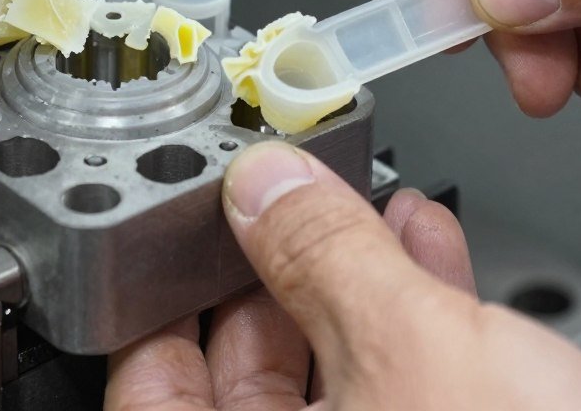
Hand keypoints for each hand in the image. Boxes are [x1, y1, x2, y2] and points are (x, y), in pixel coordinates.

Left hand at [105, 143, 580, 409]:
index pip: (151, 388)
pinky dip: (413, 318)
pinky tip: (428, 247)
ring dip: (352, 281)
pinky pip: (401, 393)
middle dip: (273, 273)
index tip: (182, 227)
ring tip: (363, 203)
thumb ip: (329, 259)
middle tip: (280, 203)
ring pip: (333, 382)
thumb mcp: (413, 352)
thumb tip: (268, 190)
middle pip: (242, 381)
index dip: (163, 295)